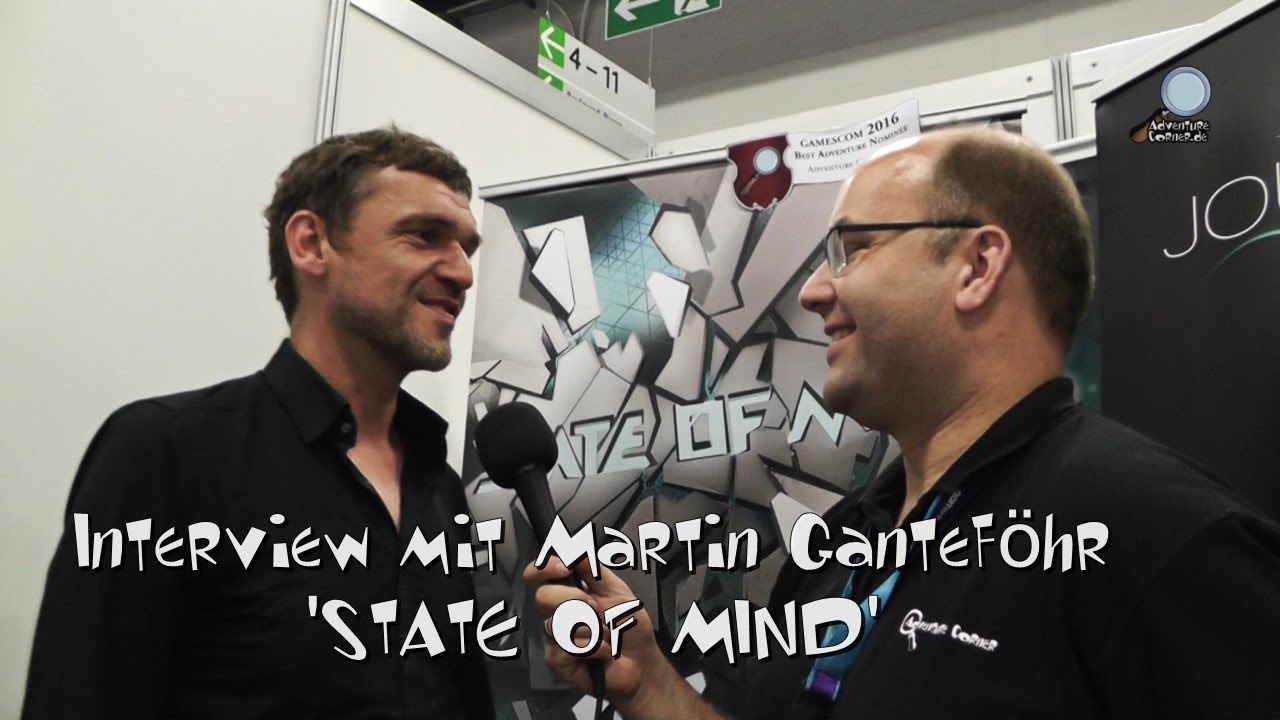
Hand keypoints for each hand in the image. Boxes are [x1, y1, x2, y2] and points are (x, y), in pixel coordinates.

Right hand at [523, 557, 677, 716]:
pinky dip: (594, 648)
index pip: (538, 574)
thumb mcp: (616, 590)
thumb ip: (593, 569)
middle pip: (543, 596)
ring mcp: (554, 637)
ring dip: (591, 628)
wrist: (642, 660)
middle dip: (576, 601)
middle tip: (596, 609)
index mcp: (567, 590)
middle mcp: (555, 611)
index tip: (566, 568)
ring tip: (605, 635)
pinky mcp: (557, 660)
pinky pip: (567, 648)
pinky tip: (603, 653)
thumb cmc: (629, 625)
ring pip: (557, 623)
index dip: (545, 567)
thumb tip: (572, 548)